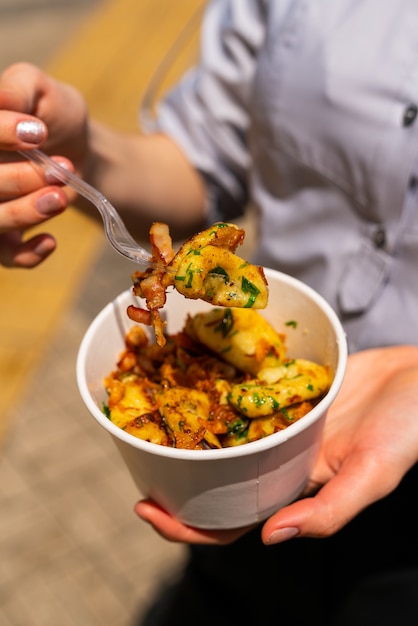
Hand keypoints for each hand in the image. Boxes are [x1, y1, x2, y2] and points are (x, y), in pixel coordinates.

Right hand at [0, 62, 86, 266]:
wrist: (79, 150)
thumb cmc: (52, 115)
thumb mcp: (38, 90)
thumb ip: (17, 89)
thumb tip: (0, 100)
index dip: (1, 135)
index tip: (38, 131)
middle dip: (19, 179)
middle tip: (60, 169)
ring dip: (25, 212)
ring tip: (60, 197)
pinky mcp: (4, 238)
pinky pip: (5, 257)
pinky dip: (27, 254)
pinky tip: (49, 240)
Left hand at [134, 345, 417, 544]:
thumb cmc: (408, 428)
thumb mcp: (375, 473)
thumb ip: (331, 511)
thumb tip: (272, 537)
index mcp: (293, 487)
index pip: (230, 520)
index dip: (187, 525)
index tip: (146, 508)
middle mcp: (278, 458)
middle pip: (214, 477)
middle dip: (174, 476)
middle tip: (138, 453)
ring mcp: (279, 422)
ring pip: (224, 434)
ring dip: (190, 431)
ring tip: (154, 415)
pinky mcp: (284, 387)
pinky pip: (243, 392)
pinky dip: (217, 390)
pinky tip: (192, 375)